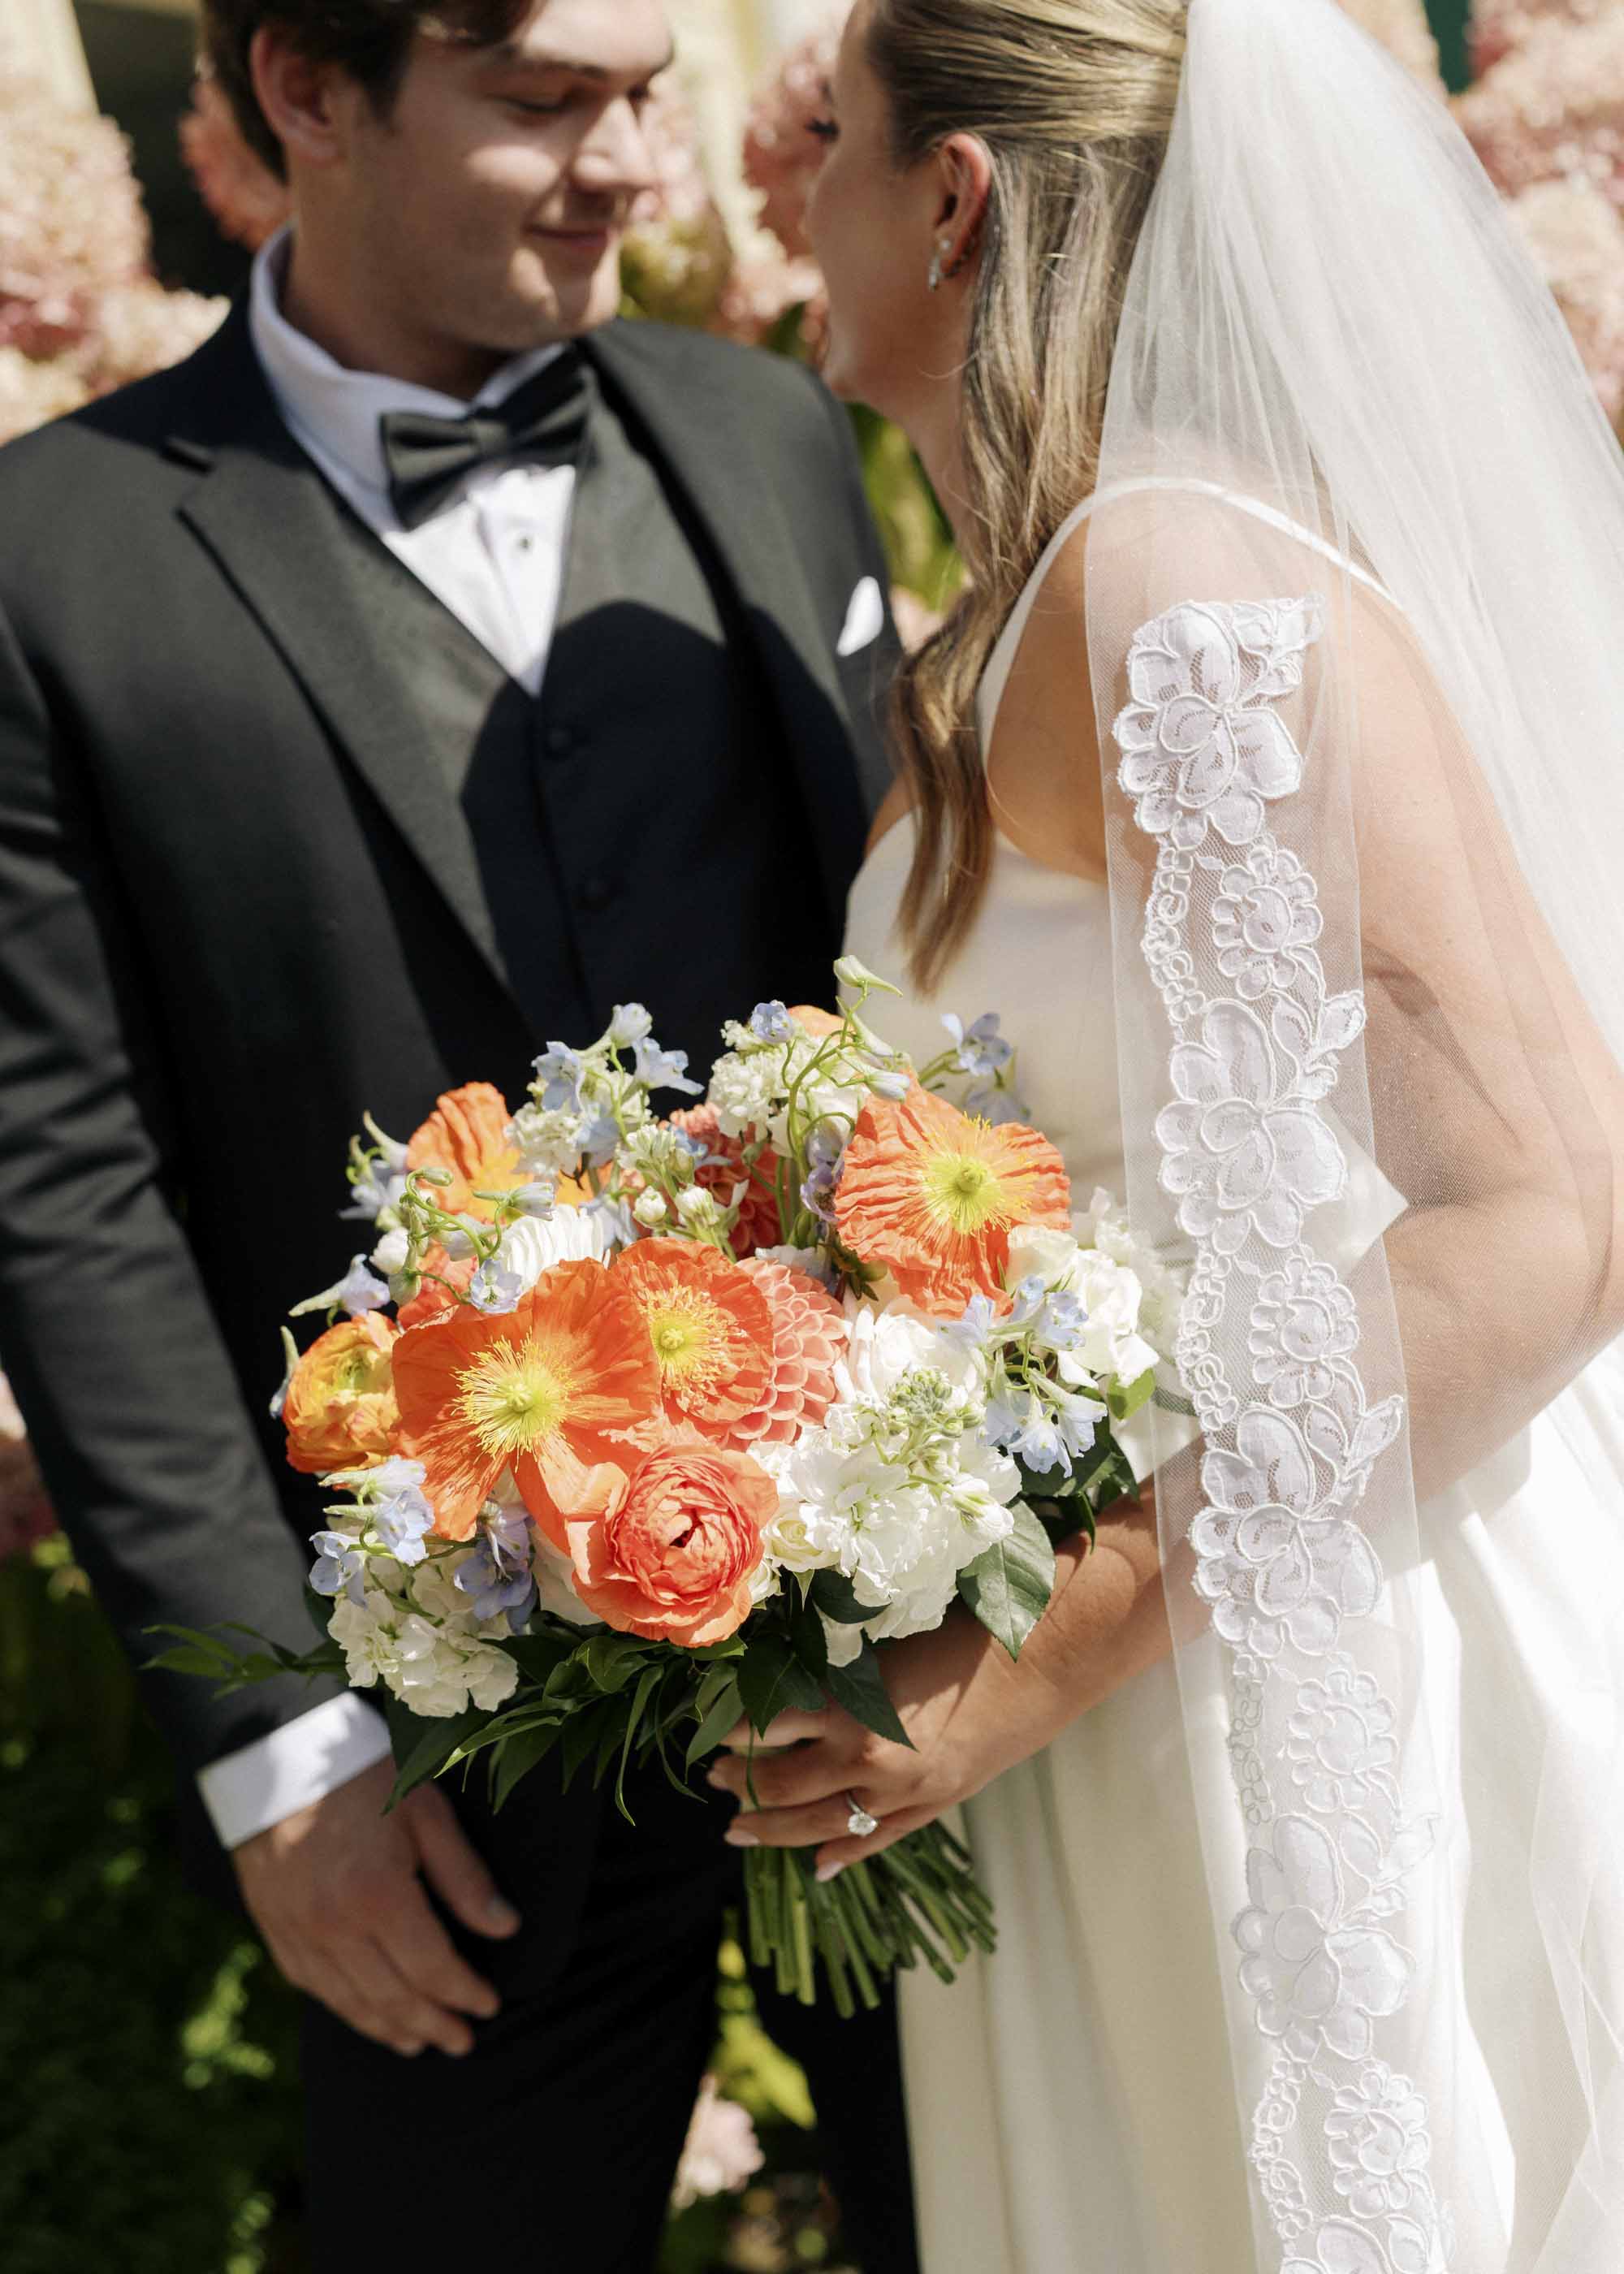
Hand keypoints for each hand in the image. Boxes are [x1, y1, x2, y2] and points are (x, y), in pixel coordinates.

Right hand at [232, 1757, 521, 2058]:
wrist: (276, 1756)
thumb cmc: (363, 1773)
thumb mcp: (425, 1811)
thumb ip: (464, 1876)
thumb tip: (505, 1928)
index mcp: (378, 1895)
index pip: (432, 1967)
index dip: (464, 1993)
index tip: (489, 2007)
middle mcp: (335, 1926)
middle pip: (393, 1996)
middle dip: (433, 2024)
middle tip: (462, 2042)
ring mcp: (299, 1933)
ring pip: (350, 2002)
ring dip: (390, 2029)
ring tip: (419, 2043)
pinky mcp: (275, 1929)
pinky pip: (313, 1986)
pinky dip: (345, 2009)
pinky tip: (366, 2016)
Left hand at [708, 1604, 1056, 1882]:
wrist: (1041, 1658)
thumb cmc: (961, 1633)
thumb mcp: (884, 1647)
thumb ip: (837, 1677)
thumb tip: (785, 1695)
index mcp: (850, 1705)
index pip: (767, 1726)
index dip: (731, 1730)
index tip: (705, 1726)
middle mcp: (867, 1757)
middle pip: (784, 1784)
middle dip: (742, 1783)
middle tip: (713, 1779)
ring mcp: (901, 1791)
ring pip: (819, 1824)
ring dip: (773, 1829)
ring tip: (737, 1828)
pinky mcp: (932, 1805)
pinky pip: (876, 1842)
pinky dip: (843, 1855)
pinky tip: (816, 1867)